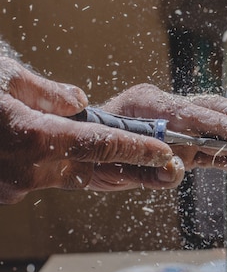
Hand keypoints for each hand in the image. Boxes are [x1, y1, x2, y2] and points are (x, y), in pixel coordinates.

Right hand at [0, 58, 182, 203]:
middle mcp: (28, 168)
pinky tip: (61, 152)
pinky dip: (59, 166)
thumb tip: (79, 102)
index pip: (100, 143)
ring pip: (69, 176)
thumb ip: (47, 92)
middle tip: (163, 166)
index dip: (137, 148)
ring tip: (112, 152)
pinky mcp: (6, 193)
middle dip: (128, 165)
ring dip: (91, 164)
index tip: (166, 153)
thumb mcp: (3, 77)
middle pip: (93, 167)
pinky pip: (46, 179)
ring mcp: (15, 186)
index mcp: (32, 136)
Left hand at [100, 83, 226, 173]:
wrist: (81, 151)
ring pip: (220, 122)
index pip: (195, 112)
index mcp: (149, 105)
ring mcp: (177, 121)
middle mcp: (167, 107)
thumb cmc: (91, 154)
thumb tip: (179, 169)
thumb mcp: (114, 167)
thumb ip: (149, 170)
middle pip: (217, 109)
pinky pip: (212, 144)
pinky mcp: (183, 139)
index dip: (225, 126)